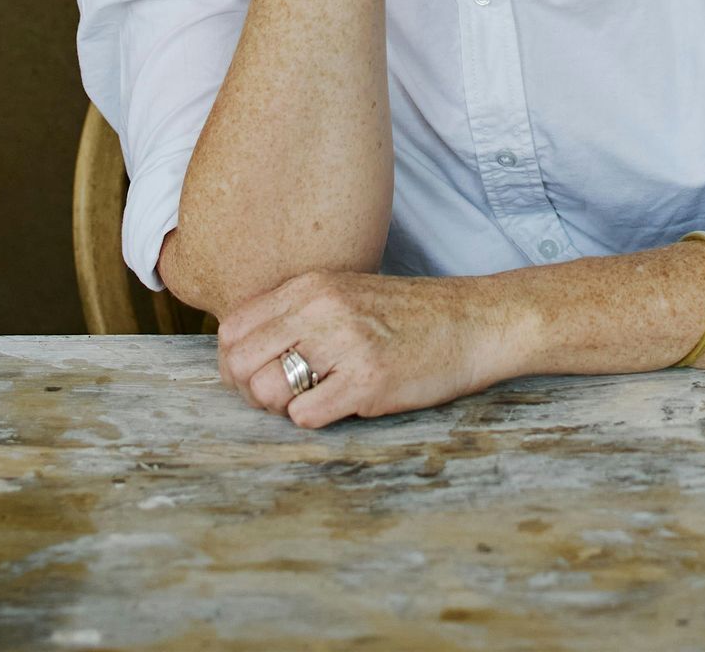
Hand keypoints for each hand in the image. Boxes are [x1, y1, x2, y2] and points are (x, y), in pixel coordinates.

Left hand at [217, 269, 520, 428]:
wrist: (472, 321)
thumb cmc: (407, 315)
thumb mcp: (344, 294)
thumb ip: (296, 313)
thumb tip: (242, 352)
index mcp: (311, 285)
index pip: (233, 327)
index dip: (232, 362)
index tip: (252, 376)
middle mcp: (321, 308)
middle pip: (241, 361)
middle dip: (250, 389)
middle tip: (279, 396)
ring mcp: (344, 343)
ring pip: (268, 391)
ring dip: (282, 407)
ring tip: (313, 399)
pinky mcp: (367, 380)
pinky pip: (307, 415)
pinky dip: (315, 419)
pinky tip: (342, 404)